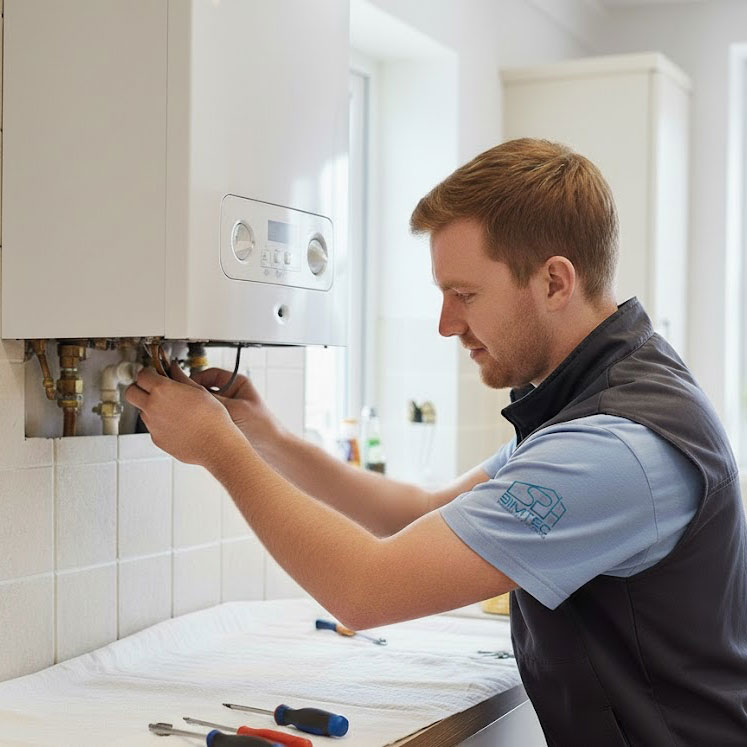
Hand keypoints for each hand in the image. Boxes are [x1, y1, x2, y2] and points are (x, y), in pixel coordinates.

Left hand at [125, 362, 241, 466]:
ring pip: (142, 410)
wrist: (215, 444)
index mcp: (162, 390)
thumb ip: (181, 378)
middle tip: (151, 388)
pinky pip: (152, 426)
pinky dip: (160, 423)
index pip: (142, 375)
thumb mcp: (199, 390)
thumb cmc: (211, 418)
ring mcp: (152, 424)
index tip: (154, 374)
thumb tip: (173, 369)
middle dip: (138, 388)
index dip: (148, 373)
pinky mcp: (156, 438)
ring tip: (173, 409)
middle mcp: (152, 406)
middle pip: (130, 392)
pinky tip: (178, 423)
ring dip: (151, 406)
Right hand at [190, 366, 286, 456]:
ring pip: (204, 405)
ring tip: (192, 417)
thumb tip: (188, 388)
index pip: (208, 374)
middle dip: (195, 397)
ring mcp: (226, 409)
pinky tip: (195, 427)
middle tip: (184, 404)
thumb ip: (210, 399)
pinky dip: (200, 422)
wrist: (272, 451)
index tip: (182, 388)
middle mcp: (230, 394)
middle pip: (204, 390)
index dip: (194, 380)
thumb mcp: (234, 409)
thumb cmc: (262, 427)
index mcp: (237, 383)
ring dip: (197, 411)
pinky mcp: (223, 423)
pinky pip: (206, 418)